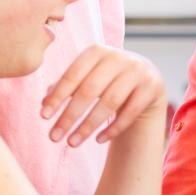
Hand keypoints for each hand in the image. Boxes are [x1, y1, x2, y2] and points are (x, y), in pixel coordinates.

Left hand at [42, 47, 166, 146]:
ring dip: (88, 126)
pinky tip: (97, 140)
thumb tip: (44, 103)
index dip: (57, 97)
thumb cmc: (107, 81)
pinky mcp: (152, 86)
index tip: (43, 117)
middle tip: (53, 137)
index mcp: (96, 51)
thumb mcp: (87, 79)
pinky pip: (130, 112)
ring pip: (109, 102)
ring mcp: (138, 71)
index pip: (72, 75)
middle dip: (69, 116)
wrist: (145, 82)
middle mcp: (118, 57)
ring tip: (72, 143)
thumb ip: (66, 87)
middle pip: (89, 90)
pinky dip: (113, 128)